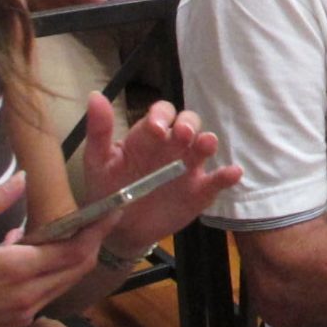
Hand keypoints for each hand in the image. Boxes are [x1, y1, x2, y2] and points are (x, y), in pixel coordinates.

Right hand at [0, 173, 111, 326]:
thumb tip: (21, 178)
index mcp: (17, 268)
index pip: (75, 250)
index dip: (97, 230)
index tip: (112, 210)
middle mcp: (29, 294)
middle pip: (79, 268)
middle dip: (93, 242)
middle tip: (101, 219)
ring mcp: (26, 311)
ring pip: (67, 282)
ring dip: (76, 259)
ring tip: (76, 233)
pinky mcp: (19, 321)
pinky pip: (50, 294)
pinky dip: (55, 273)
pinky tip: (39, 256)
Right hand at [12, 0, 116, 7]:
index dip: (103, 1)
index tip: (117, 3)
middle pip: (82, 6)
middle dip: (97, 6)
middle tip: (112, 6)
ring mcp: (47, 2)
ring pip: (72, 12)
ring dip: (86, 10)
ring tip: (97, 6)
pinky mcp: (42, 7)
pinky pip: (62, 12)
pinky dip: (73, 11)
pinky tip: (80, 6)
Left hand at [76, 95, 242, 250]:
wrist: (119, 230)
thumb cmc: (108, 189)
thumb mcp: (98, 161)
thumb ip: (99, 131)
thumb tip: (95, 96)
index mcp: (149, 135)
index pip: (162, 113)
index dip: (162, 116)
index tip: (156, 130)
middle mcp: (173, 146)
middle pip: (189, 123)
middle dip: (189, 125)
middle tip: (182, 136)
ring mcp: (189, 168)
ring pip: (206, 146)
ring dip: (208, 142)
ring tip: (207, 145)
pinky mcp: (200, 191)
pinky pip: (217, 180)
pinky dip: (228, 175)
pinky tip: (231, 173)